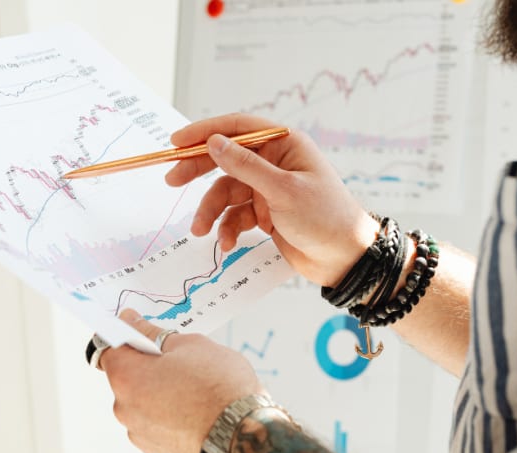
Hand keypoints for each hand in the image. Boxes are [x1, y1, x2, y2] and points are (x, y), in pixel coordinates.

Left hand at [99, 310, 265, 452]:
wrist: (245, 437)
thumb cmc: (220, 390)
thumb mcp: (190, 345)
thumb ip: (154, 334)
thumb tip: (135, 325)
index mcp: (126, 378)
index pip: (110, 347)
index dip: (126, 334)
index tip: (139, 328)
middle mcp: (125, 409)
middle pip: (127, 377)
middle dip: (148, 365)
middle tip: (181, 360)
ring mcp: (141, 434)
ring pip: (144, 402)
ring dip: (160, 392)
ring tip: (195, 389)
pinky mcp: (158, 452)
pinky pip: (157, 424)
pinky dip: (170, 416)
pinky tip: (197, 410)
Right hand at [166, 113, 378, 286]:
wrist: (345, 259)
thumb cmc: (326, 218)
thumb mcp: (283, 190)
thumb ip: (245, 166)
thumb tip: (214, 143)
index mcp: (284, 144)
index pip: (238, 128)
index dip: (205, 132)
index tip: (176, 142)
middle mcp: (274, 162)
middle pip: (226, 159)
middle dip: (198, 171)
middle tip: (172, 181)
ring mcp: (268, 188)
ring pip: (226, 193)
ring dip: (211, 212)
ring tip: (202, 231)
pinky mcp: (265, 213)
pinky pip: (235, 216)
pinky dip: (227, 228)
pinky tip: (227, 243)